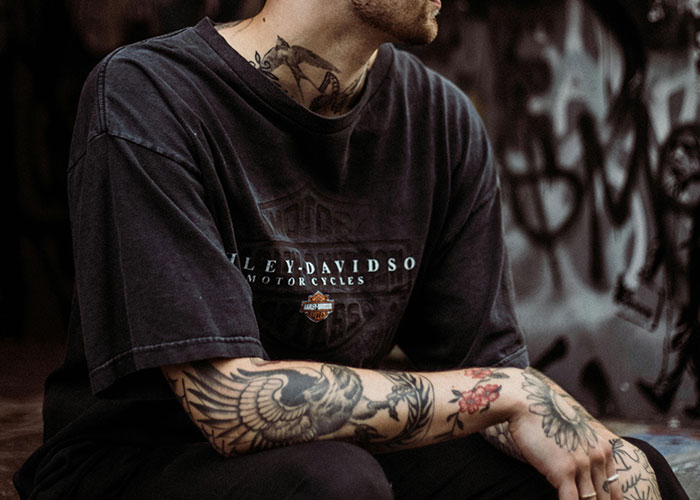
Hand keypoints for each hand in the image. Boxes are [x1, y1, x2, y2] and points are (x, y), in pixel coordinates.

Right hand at [506, 369, 659, 499]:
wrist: (527, 404)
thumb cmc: (545, 419)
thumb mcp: (573, 434)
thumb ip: (583, 452)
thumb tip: (581, 474)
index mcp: (603, 449)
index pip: (615, 488)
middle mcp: (597, 457)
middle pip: (604, 497)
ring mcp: (582, 464)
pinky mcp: (564, 470)